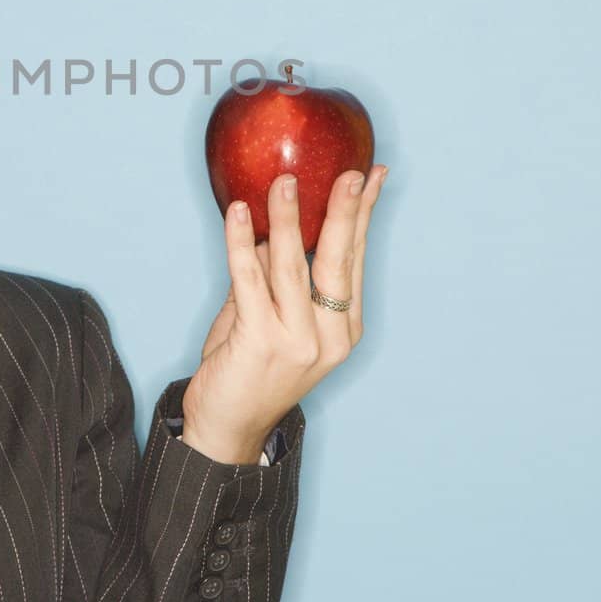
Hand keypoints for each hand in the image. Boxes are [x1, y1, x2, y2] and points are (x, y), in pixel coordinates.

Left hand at [180, 164, 387, 463]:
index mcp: (343, 330)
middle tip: (351, 172)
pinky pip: (250, 278)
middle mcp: (329, 336)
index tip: (374, 178)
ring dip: (289, 217)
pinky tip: (240, 213)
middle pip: (340, 261)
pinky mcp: (261, 340)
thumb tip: (271, 230)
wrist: (226, 429)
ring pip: (294, 265)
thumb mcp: (270, 319)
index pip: (356, 261)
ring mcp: (297, 340)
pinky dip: (242, 241)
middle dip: (346, 211)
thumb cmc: (248, 371)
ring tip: (284, 181)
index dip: (364, 217)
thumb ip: (274, 278)